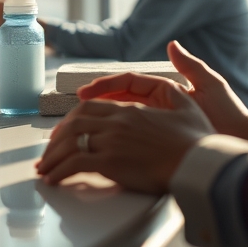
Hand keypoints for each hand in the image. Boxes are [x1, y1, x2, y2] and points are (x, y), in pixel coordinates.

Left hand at [36, 89, 213, 192]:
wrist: (202, 163)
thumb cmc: (200, 141)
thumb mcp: (185, 105)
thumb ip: (168, 92)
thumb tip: (168, 67)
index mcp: (131, 109)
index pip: (90, 107)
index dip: (72, 119)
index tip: (64, 131)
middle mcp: (117, 121)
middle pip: (74, 123)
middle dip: (56, 139)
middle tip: (48, 152)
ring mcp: (112, 140)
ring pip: (70, 142)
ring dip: (52, 157)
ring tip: (44, 169)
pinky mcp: (111, 161)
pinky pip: (76, 163)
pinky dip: (60, 171)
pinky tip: (54, 179)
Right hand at [77, 40, 247, 141]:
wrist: (243, 139)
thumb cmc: (230, 113)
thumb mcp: (210, 84)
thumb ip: (190, 65)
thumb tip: (172, 43)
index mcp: (166, 91)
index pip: (128, 83)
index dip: (105, 85)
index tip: (87, 91)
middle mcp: (159, 105)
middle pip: (120, 100)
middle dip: (97, 102)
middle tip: (77, 108)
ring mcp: (158, 123)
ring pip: (122, 118)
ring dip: (101, 119)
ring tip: (82, 124)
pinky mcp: (160, 141)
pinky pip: (134, 137)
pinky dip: (116, 136)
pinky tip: (102, 141)